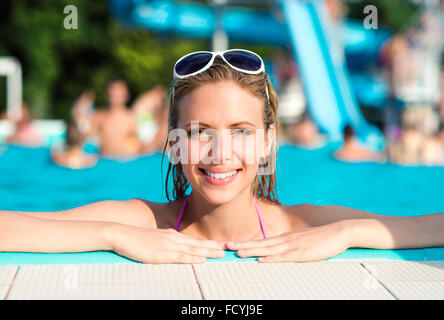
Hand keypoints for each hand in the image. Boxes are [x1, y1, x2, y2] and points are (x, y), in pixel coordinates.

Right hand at [109, 224, 225, 263]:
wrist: (122, 234)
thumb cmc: (136, 239)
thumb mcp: (154, 239)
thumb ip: (165, 243)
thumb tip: (174, 249)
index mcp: (172, 235)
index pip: (194, 240)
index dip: (208, 243)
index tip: (220, 245)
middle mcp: (173, 238)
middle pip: (198, 243)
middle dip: (213, 246)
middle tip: (228, 248)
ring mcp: (168, 246)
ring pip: (193, 250)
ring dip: (208, 252)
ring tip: (221, 254)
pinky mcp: (161, 254)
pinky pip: (180, 257)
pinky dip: (193, 259)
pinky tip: (202, 260)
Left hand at [226, 221, 350, 261]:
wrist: (339, 232)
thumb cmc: (321, 238)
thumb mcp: (303, 241)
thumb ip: (291, 245)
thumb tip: (280, 251)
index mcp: (285, 238)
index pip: (263, 241)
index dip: (247, 243)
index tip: (234, 245)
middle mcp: (286, 240)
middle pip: (261, 244)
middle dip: (244, 245)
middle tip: (227, 247)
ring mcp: (293, 246)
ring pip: (269, 249)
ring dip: (252, 251)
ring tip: (238, 252)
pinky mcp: (302, 252)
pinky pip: (284, 256)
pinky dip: (271, 258)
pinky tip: (262, 260)